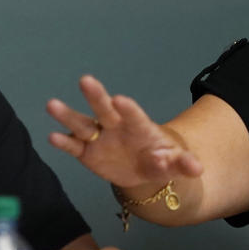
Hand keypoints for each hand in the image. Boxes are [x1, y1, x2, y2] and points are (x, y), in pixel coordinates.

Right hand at [47, 75, 201, 187]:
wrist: (145, 169)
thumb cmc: (163, 160)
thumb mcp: (178, 163)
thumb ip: (185, 164)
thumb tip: (196, 168)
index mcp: (140, 126)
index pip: (134, 115)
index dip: (128, 107)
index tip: (119, 99)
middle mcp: (116, 127)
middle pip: (105, 109)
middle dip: (96, 96)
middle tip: (86, 80)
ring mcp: (99, 138)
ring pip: (82, 124)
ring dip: (67, 115)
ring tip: (52, 104)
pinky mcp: (86, 152)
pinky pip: (73, 146)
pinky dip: (63, 142)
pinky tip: (52, 136)